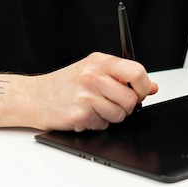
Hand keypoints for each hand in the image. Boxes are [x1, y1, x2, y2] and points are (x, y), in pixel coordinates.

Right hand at [32, 52, 158, 130]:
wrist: (35, 97)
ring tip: (94, 108)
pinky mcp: (80, 114)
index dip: (144, 86)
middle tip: (112, 103)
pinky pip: (103, 125)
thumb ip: (123, 77)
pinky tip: (84, 114)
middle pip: (131, 99)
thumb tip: (152, 86)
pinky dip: (96, 124)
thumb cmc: (65, 84)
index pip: (137, 72)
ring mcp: (86, 95)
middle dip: (126, 106)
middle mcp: (93, 76)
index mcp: (100, 61)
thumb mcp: (94, 71)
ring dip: (110, 116)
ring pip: (120, 115)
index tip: (141, 92)